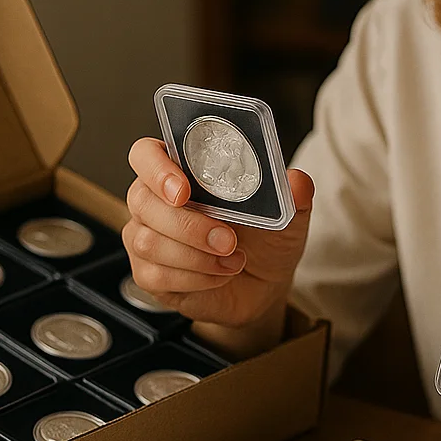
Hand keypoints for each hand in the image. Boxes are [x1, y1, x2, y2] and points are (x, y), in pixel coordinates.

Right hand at [124, 137, 313, 335]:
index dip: (157, 168)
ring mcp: (146, 237)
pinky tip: (219, 274)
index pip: (146, 154)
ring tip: (232, 260)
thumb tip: (297, 182)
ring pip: (149, 242)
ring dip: (196, 256)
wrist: (264, 285)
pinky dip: (195, 278)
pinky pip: (154, 274)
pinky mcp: (147, 273)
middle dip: (189, 225)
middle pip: (143, 200)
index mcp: (181, 171)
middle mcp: (155, 200)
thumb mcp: (286, 215)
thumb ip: (292, 194)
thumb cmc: (265, 239)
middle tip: (228, 240)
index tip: (184, 190)